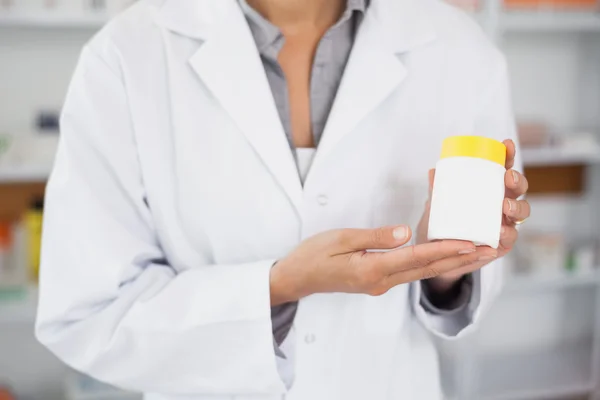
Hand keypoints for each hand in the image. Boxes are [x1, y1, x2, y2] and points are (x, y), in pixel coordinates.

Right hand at [269, 226, 497, 305]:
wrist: (296, 278)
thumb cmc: (313, 255)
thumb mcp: (340, 239)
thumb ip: (375, 236)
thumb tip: (406, 232)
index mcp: (371, 269)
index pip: (415, 257)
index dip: (444, 248)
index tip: (470, 241)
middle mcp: (381, 281)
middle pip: (427, 269)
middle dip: (461, 259)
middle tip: (490, 247)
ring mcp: (381, 284)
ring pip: (423, 273)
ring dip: (452, 263)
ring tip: (479, 252)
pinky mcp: (378, 281)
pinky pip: (412, 273)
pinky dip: (433, 264)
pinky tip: (446, 256)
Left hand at [416, 139, 530, 292]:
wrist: (438, 255)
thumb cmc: (442, 224)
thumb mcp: (437, 205)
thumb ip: (437, 190)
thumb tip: (433, 171)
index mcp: (489, 189)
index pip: (502, 169)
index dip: (508, 156)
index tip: (507, 144)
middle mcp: (501, 204)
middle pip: (518, 188)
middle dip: (518, 180)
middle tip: (508, 178)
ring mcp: (504, 223)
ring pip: (521, 212)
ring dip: (516, 207)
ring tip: (505, 207)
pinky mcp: (502, 244)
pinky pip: (510, 238)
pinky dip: (507, 233)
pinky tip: (501, 231)